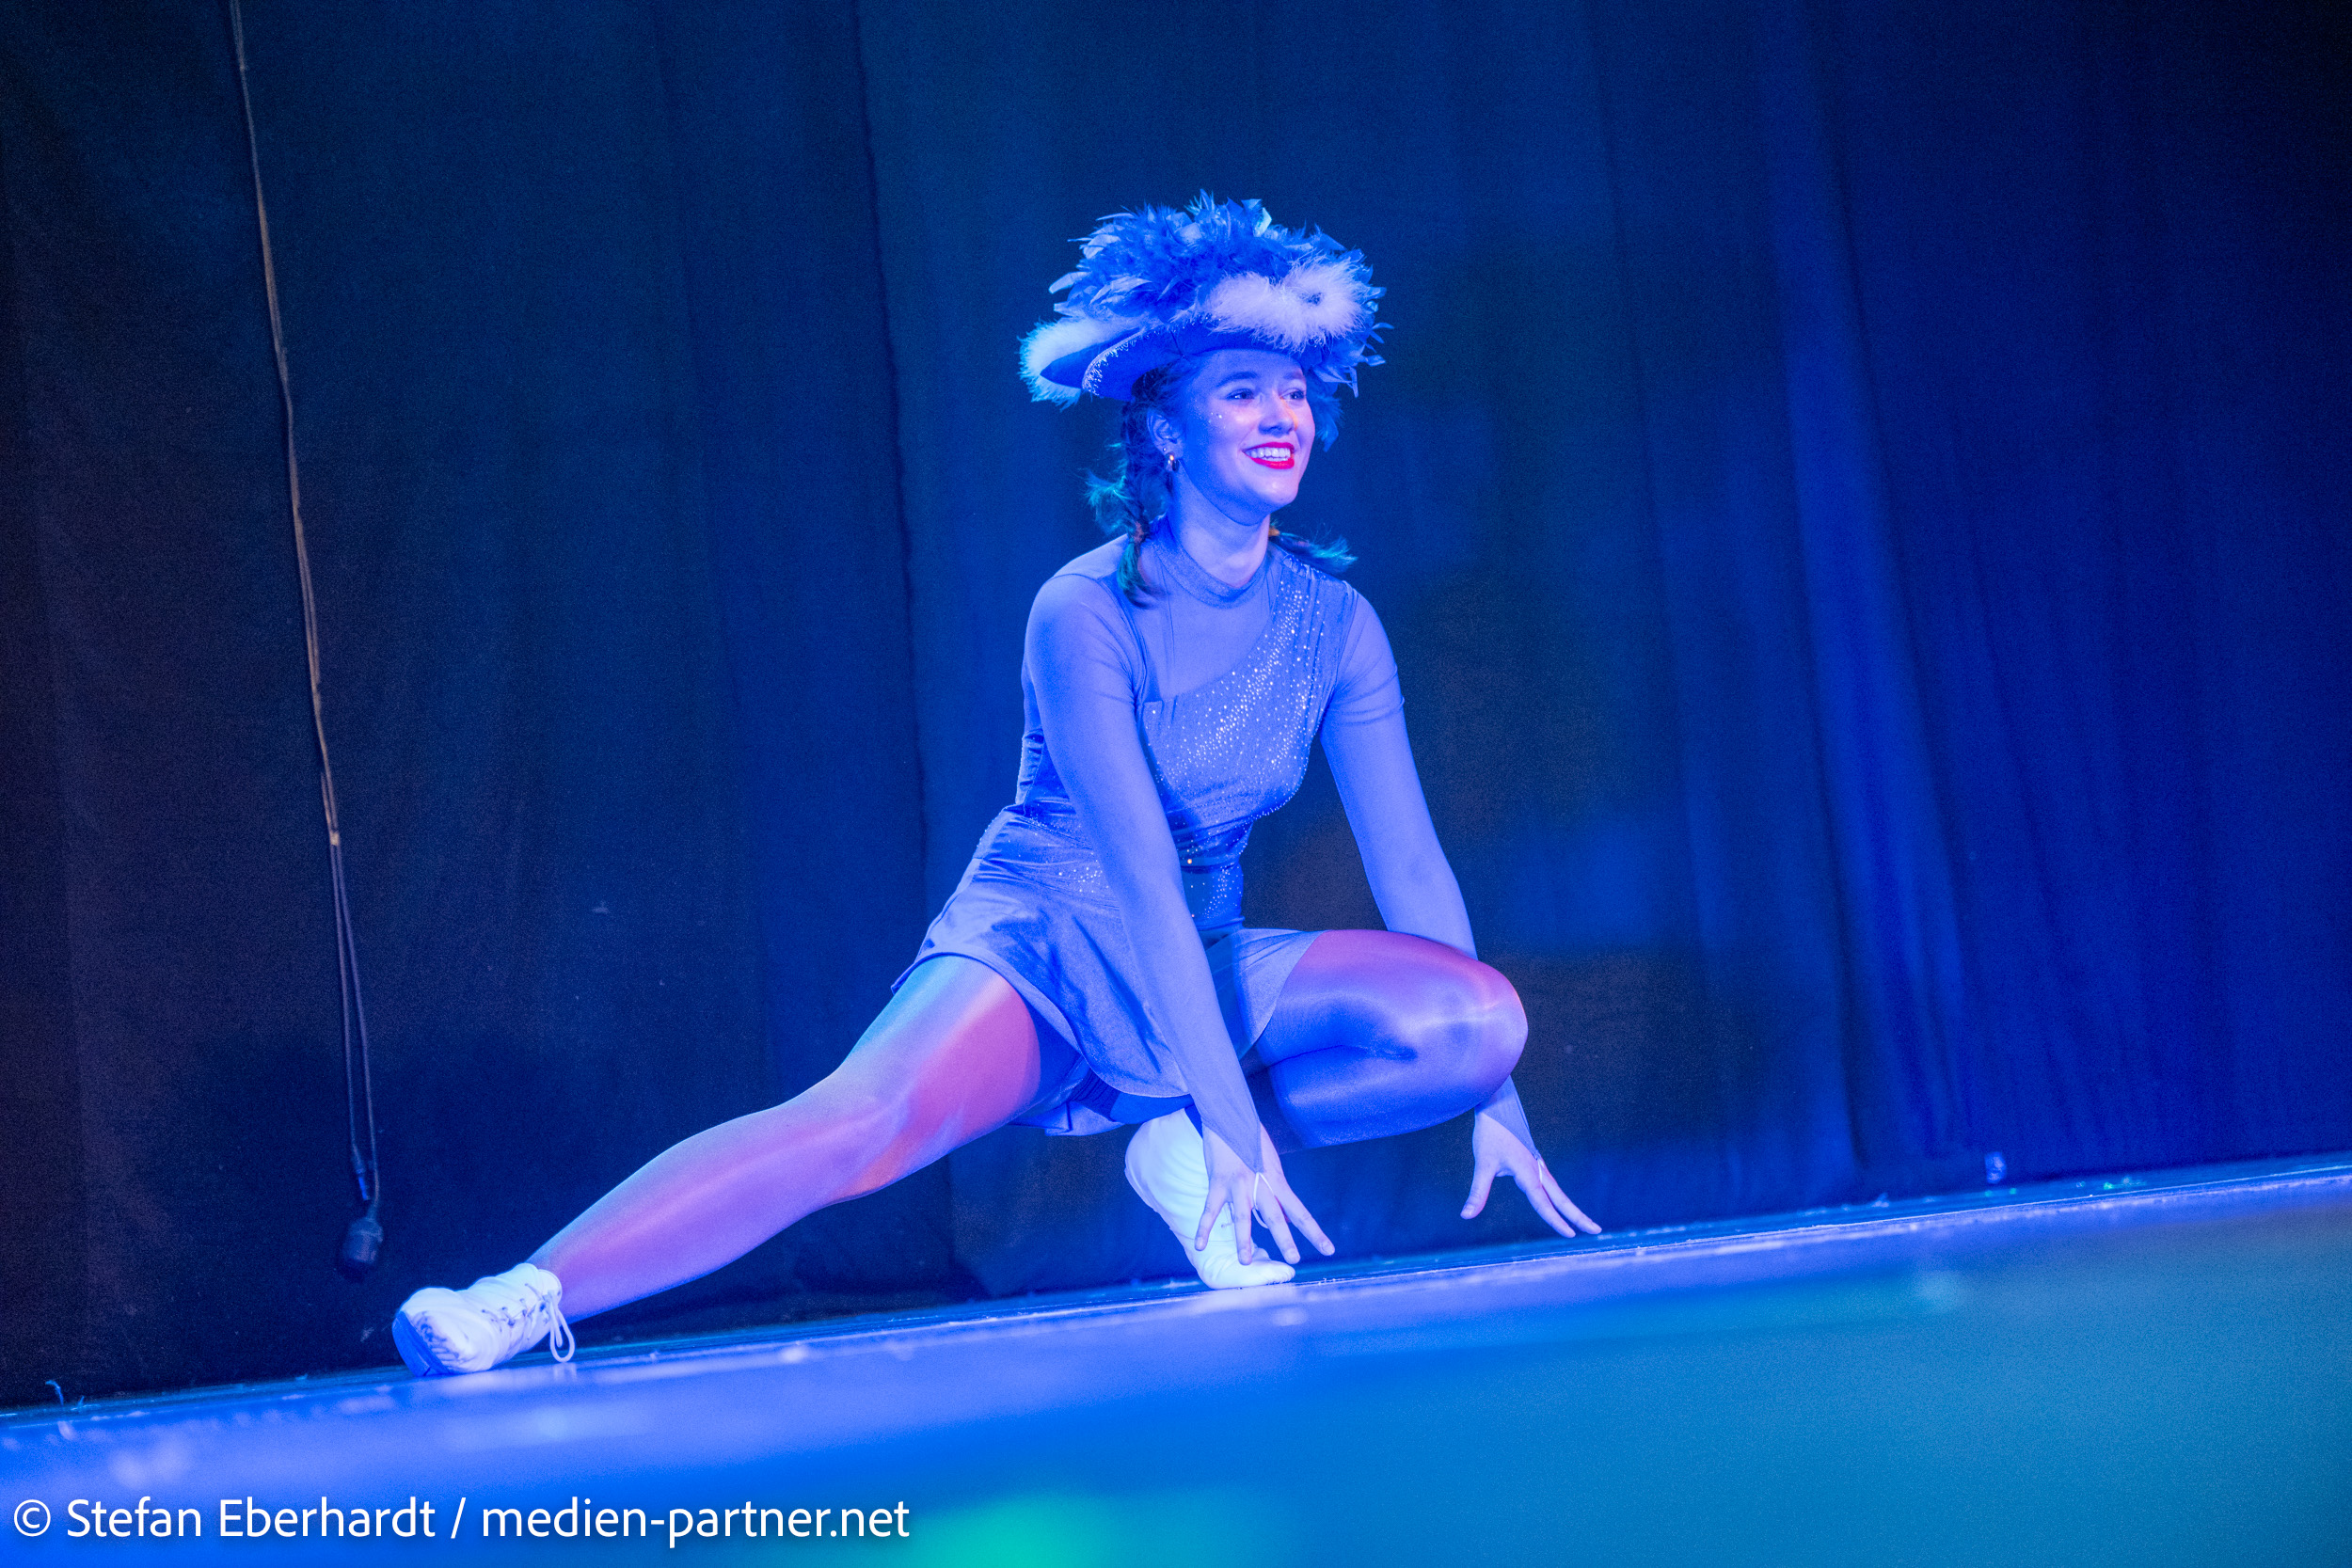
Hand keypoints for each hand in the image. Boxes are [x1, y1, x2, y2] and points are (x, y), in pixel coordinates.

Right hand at [1200, 1127, 1335, 1265]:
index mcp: (1277, 1181)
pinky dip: (1204, 1228)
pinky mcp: (1218, 1181)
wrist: (1231, 1114)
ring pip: (1243, 1217)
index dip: (1314, 1232)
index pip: (1299, 1212)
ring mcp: (1239, 1184)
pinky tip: (1200, 1245)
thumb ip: (1276, 1190)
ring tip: (1245, 1262)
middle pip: (1275, 1217)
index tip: (1329, 1250)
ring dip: (1244, 1241)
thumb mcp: (1271, 1163)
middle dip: (1285, 1240)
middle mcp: (1261, 1185)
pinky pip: (1211, 1209)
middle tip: (1294, 1260)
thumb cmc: (1252, 1138)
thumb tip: (1285, 1216)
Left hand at [1462, 1109, 1600, 1238]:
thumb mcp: (1483, 1164)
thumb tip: (1466, 1216)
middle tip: (1597, 1231)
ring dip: (1570, 1208)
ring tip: (1584, 1223)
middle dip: (1578, 1216)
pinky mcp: (1534, 1163)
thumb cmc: (1490, 1135)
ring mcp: (1537, 1166)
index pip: (1543, 1202)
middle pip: (1561, 1198)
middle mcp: (1537, 1170)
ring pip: (1558, 1192)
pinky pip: (1550, 1185)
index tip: (1570, 1235)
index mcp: (1527, 1172)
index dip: (1556, 1220)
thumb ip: (1477, 1192)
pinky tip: (1559, 1204)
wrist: (1497, 1108)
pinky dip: (1558, 1198)